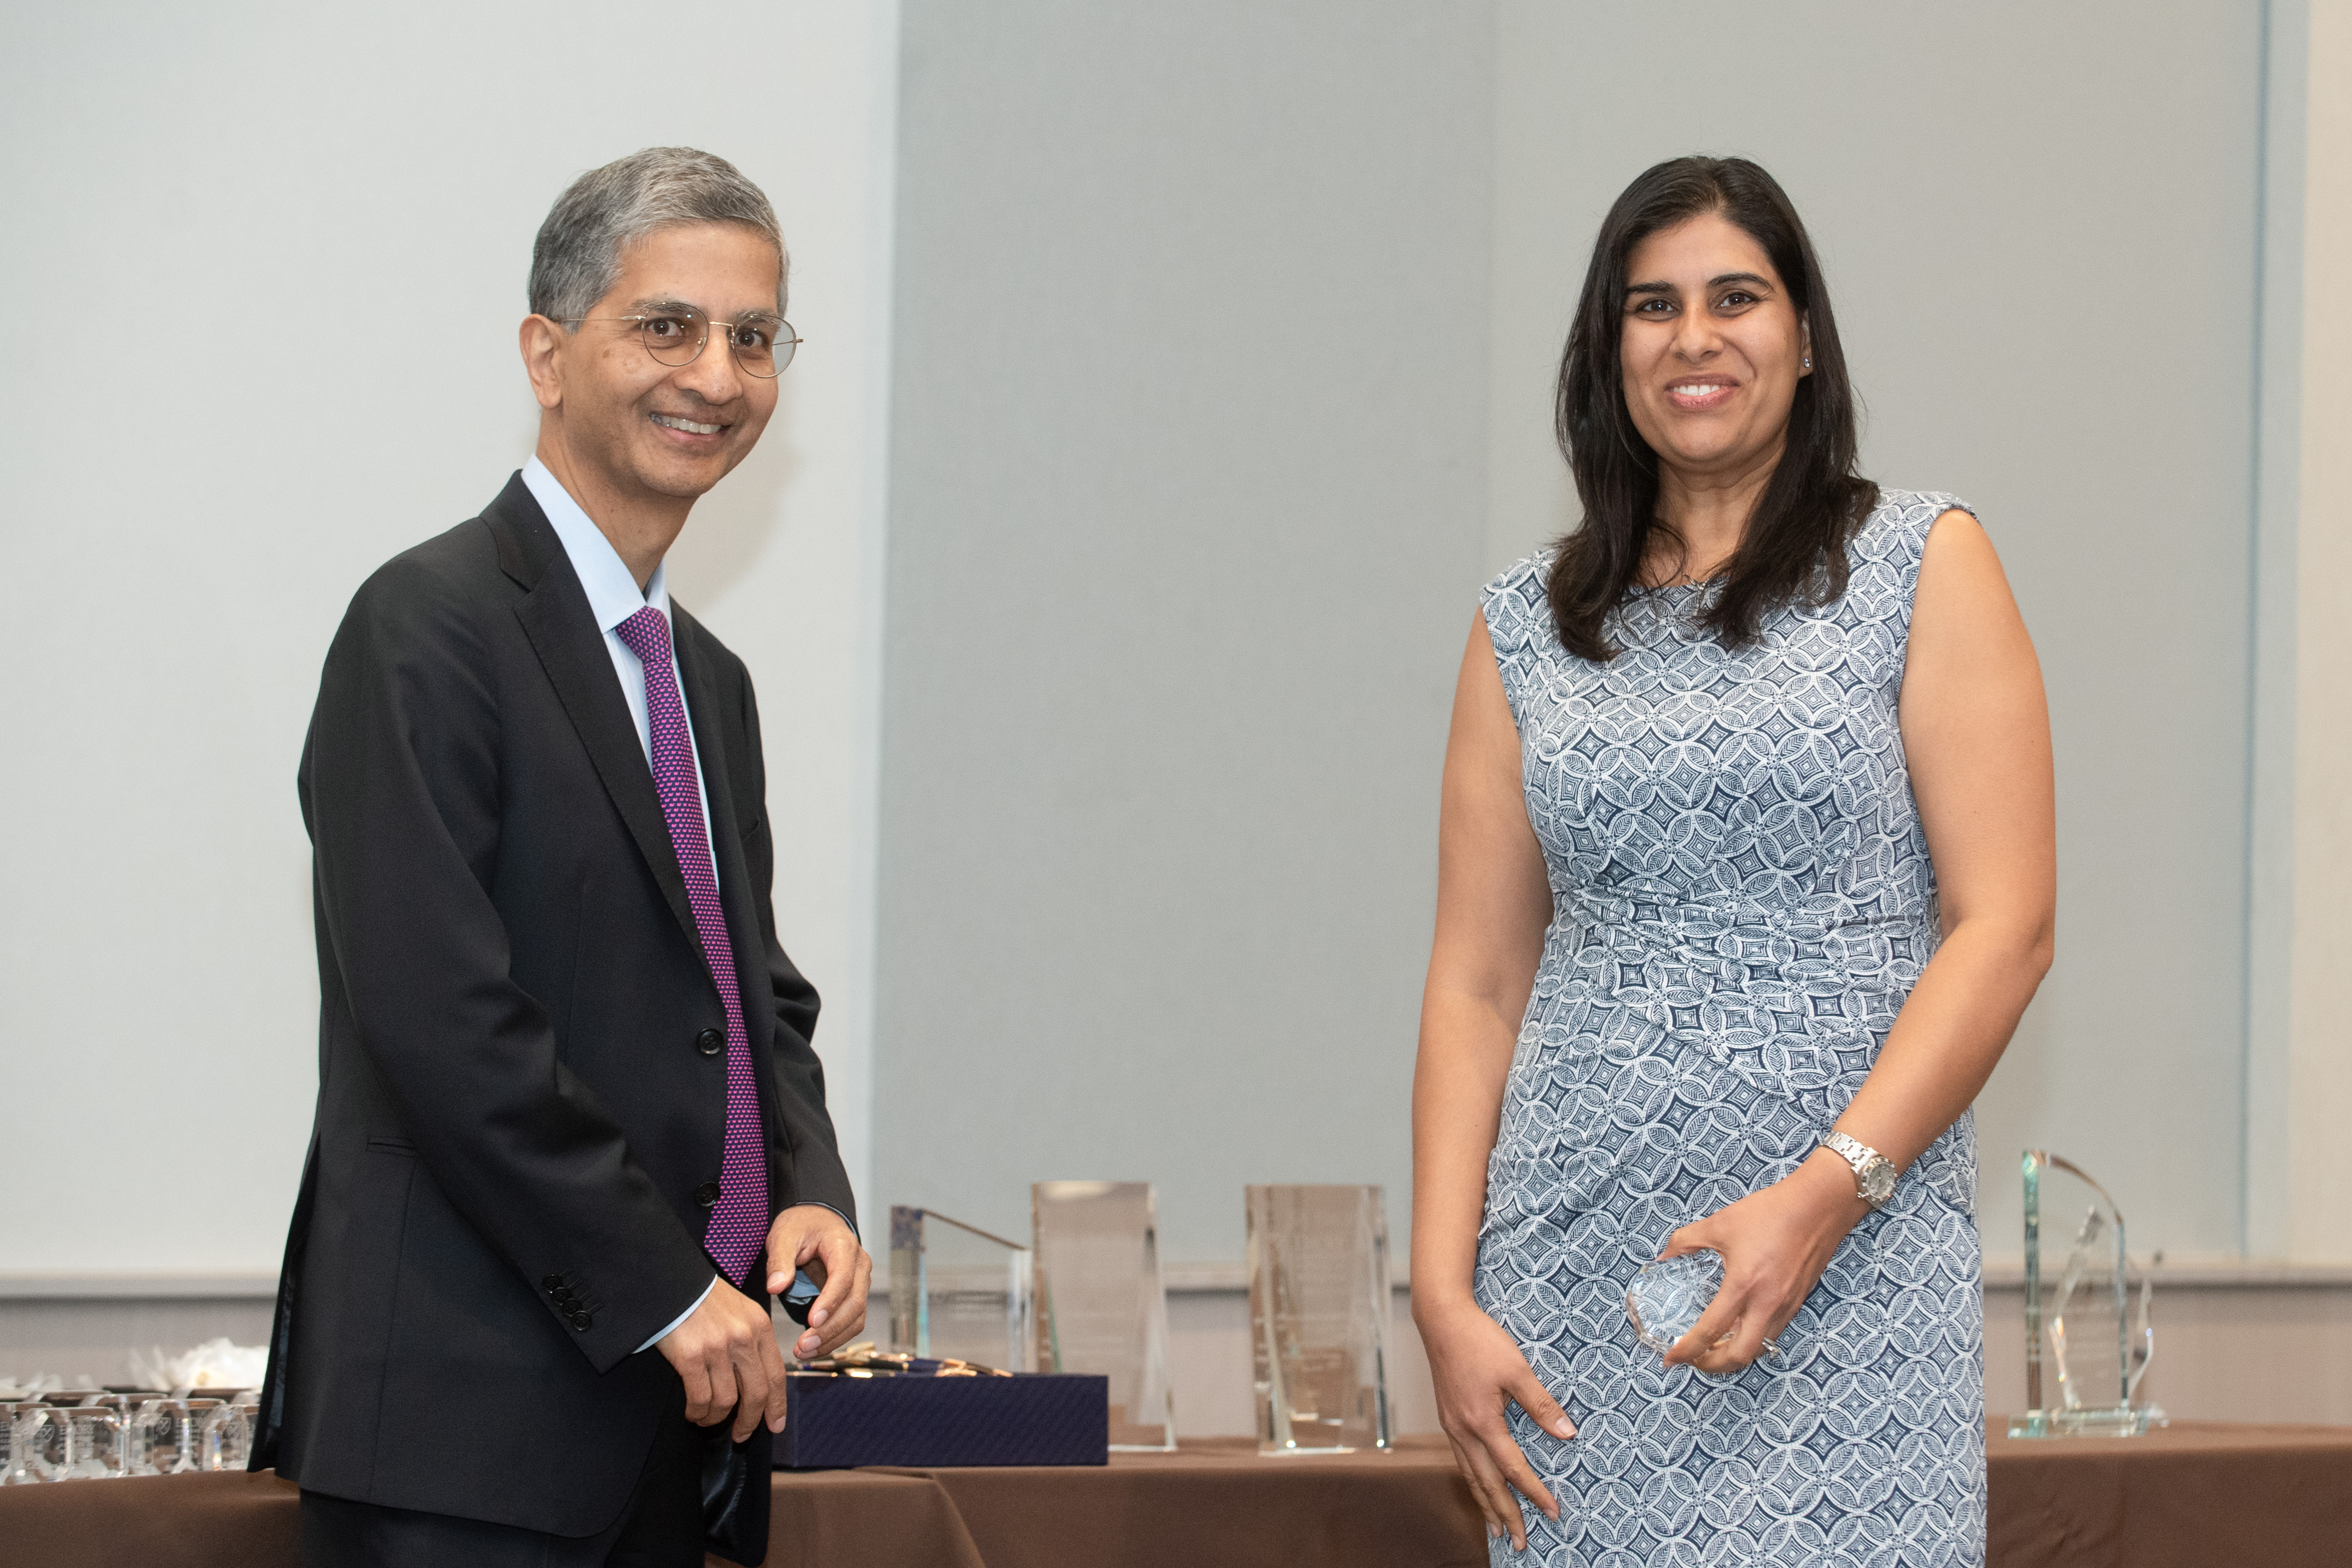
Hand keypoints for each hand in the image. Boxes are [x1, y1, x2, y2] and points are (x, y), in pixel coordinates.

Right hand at [656, 1277, 790, 1439]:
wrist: (671, 1282)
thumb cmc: (704, 1298)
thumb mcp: (740, 1311)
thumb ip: (752, 1340)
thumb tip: (756, 1377)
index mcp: (759, 1327)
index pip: (776, 1374)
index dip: (777, 1405)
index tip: (775, 1425)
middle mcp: (744, 1338)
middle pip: (756, 1393)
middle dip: (750, 1421)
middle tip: (741, 1436)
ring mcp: (718, 1348)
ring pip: (727, 1401)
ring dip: (716, 1418)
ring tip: (707, 1420)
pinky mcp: (691, 1357)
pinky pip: (701, 1398)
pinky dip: (698, 1412)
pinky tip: (693, 1413)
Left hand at [764, 1205, 871, 1361]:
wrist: (816, 1221)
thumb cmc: (801, 1225)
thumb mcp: (784, 1234)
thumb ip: (780, 1259)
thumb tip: (775, 1287)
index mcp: (844, 1247)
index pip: (844, 1279)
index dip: (830, 1302)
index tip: (812, 1321)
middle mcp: (859, 1266)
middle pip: (854, 1304)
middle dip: (830, 1329)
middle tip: (803, 1346)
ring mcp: (859, 1283)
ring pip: (856, 1318)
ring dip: (833, 1339)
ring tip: (803, 1352)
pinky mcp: (853, 1296)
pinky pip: (851, 1322)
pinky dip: (835, 1338)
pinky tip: (814, 1348)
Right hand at [1415, 1295, 1574, 1552]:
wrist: (1441, 1319)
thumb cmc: (1479, 1340)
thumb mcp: (1517, 1369)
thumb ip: (1541, 1403)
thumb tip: (1567, 1433)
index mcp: (1482, 1422)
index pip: (1513, 1469)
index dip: (1535, 1493)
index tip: (1554, 1513)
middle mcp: (1463, 1430)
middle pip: (1487, 1484)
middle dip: (1504, 1515)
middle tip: (1519, 1542)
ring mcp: (1451, 1425)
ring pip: (1470, 1475)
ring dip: (1484, 1503)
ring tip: (1495, 1527)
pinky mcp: (1447, 1416)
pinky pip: (1461, 1459)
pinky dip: (1472, 1480)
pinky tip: (1479, 1484)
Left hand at [1661, 1148, 1871, 1374]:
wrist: (1819, 1206)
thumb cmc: (1771, 1212)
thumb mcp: (1719, 1223)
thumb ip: (1686, 1241)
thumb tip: (1664, 1256)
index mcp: (1743, 1284)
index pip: (1710, 1330)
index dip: (1687, 1350)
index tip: (1670, 1358)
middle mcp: (1768, 1303)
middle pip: (1739, 1355)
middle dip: (1713, 1366)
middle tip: (1694, 1361)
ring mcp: (1786, 1306)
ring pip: (1760, 1348)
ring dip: (1734, 1355)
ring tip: (1713, 1349)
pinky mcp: (1798, 1302)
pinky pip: (1773, 1333)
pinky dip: (1753, 1339)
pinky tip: (1740, 1328)